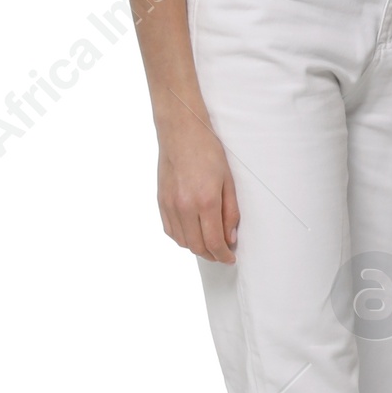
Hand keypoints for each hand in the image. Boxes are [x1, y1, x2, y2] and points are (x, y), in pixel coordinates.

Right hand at [157, 124, 238, 262]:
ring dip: (197, 248)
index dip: (223, 255)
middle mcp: (185, 206)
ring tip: (210, 244)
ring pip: (182, 242)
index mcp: (205, 200)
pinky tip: (193, 234)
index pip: (214, 241)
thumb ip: (230, 212)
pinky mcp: (160, 202)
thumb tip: (229, 238)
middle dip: (212, 255)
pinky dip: (182, 238)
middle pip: (197, 246)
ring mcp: (169, 205)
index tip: (231, 259)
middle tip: (223, 254)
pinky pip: (170, 231)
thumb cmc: (209, 153)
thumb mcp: (228, 181)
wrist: (181, 134)